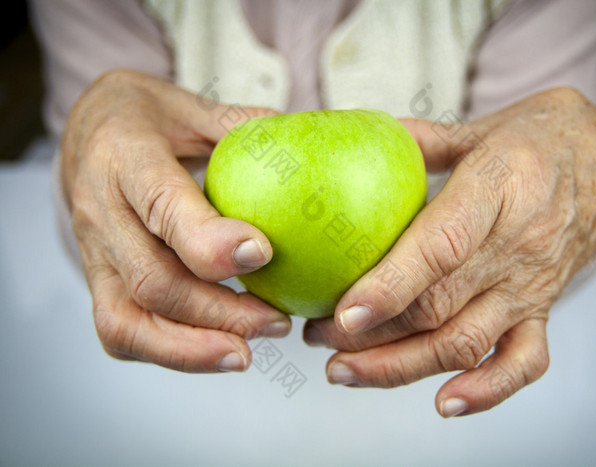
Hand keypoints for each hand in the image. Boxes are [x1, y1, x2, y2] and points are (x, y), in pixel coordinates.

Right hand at [62, 69, 290, 371]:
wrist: (86, 132)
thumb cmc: (145, 118)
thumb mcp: (190, 105)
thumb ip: (241, 126)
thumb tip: (305, 141)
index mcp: (125, 157)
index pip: (162, 205)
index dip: (209, 240)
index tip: (262, 254)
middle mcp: (101, 211)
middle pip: (152, 279)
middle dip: (219, 311)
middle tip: (276, 320)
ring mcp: (94, 252)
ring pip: (128, 319)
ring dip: (193, 347)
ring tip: (249, 351)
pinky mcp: (98, 280)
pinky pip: (121, 331)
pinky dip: (170, 352)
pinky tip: (219, 351)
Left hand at [303, 87, 595, 416]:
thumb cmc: (533, 141)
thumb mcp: (477, 128)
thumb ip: (417, 140)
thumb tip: (353, 139)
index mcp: (498, 188)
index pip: (443, 246)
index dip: (393, 284)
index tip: (344, 312)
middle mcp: (518, 246)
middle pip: (441, 307)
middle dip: (373, 335)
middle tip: (317, 337)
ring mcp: (532, 285)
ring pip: (467, 343)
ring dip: (402, 367)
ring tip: (346, 370)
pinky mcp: (544, 310)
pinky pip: (523, 363)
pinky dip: (486, 392)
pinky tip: (443, 403)